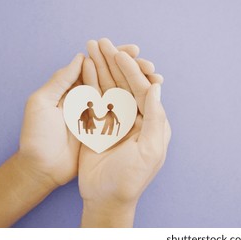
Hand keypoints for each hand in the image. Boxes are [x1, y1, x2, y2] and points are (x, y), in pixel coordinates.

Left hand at [17, 44, 140, 186]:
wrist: (41, 169)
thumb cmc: (36, 137)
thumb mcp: (41, 103)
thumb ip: (60, 80)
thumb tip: (80, 58)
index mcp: (72, 88)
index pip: (98, 65)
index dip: (116, 57)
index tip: (133, 50)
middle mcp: (88, 98)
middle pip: (114, 77)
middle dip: (133, 68)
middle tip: (149, 64)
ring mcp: (98, 114)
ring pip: (122, 92)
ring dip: (138, 83)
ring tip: (155, 77)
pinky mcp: (106, 130)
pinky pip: (123, 113)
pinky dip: (137, 103)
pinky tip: (151, 96)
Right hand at [78, 39, 169, 226]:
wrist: (106, 199)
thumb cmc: (131, 179)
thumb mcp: (151, 151)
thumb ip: (156, 118)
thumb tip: (157, 88)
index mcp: (152, 122)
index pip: (143, 89)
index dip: (132, 70)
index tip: (121, 53)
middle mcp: (135, 117)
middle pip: (125, 83)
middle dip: (114, 62)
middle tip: (102, 41)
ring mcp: (116, 119)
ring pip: (109, 87)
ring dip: (101, 66)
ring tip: (91, 45)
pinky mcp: (98, 124)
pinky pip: (94, 98)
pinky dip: (89, 81)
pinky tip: (84, 65)